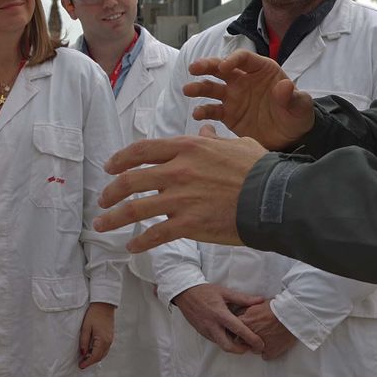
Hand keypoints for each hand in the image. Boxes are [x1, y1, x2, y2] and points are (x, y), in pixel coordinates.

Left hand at [78, 302, 115, 368]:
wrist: (104, 305)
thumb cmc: (94, 314)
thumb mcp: (85, 328)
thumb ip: (84, 342)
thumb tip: (83, 353)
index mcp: (102, 340)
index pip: (95, 357)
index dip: (87, 363)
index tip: (81, 366)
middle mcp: (108, 342)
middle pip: (100, 357)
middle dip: (91, 361)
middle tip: (81, 363)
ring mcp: (110, 339)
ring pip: (103, 353)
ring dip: (95, 357)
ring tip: (85, 358)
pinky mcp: (110, 337)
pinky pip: (105, 348)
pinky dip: (98, 352)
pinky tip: (92, 350)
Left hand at [94, 132, 266, 251]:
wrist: (274, 199)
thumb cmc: (259, 171)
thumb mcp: (236, 145)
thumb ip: (214, 139)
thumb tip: (204, 130)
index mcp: (187, 148)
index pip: (141, 150)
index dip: (120, 159)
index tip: (110, 168)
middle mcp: (177, 171)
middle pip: (130, 180)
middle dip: (111, 192)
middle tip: (103, 200)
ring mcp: (181, 198)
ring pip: (135, 208)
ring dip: (114, 218)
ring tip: (103, 225)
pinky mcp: (188, 224)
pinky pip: (155, 234)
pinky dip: (140, 242)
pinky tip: (132, 247)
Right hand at [170, 284, 265, 353]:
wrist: (184, 293)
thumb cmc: (205, 291)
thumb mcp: (224, 292)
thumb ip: (243, 298)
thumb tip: (260, 300)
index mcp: (220, 315)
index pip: (239, 331)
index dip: (252, 339)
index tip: (260, 344)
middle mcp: (212, 326)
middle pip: (228, 347)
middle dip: (241, 350)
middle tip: (251, 347)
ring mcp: (206, 331)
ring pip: (221, 345)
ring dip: (233, 346)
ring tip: (242, 340)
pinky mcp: (201, 332)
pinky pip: (215, 340)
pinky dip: (224, 340)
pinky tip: (229, 334)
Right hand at [184, 51, 314, 149]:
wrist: (290, 138)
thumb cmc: (297, 115)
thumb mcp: (300, 107)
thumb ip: (293, 96)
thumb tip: (285, 85)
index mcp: (262, 70)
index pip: (244, 58)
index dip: (233, 60)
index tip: (224, 68)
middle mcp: (244, 80)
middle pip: (221, 68)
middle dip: (207, 66)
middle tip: (194, 69)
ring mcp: (233, 96)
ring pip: (212, 87)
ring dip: (199, 87)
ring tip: (188, 90)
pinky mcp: (227, 114)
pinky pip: (212, 110)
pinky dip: (203, 111)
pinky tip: (197, 115)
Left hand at [237, 300, 298, 360]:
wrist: (292, 314)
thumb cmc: (276, 306)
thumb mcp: (256, 304)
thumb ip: (245, 312)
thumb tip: (239, 315)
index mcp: (245, 322)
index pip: (233, 330)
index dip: (237, 329)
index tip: (242, 329)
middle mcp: (250, 335)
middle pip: (242, 341)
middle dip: (246, 338)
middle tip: (255, 332)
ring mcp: (260, 345)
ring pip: (254, 349)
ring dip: (257, 345)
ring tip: (267, 337)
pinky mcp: (271, 352)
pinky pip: (265, 356)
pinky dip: (268, 351)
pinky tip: (273, 343)